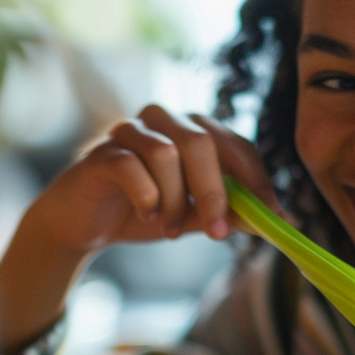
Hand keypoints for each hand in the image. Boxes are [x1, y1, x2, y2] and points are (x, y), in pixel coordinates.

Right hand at [0, 105, 281, 352]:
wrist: (83, 224)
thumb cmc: (142, 212)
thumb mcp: (192, 217)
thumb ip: (226, 213)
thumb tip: (272, 219)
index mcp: (193, 131)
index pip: (235, 144)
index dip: (256, 179)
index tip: (270, 214)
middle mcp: (164, 121)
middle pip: (201, 140)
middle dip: (215, 191)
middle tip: (218, 234)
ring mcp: (129, 132)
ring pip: (166, 152)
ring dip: (175, 200)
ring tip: (170, 230)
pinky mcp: (101, 152)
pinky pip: (130, 165)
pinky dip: (146, 196)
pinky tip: (147, 218)